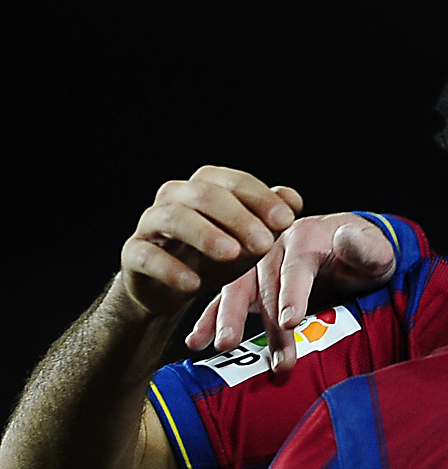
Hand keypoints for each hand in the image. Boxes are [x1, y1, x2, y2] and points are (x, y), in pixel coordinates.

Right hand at [118, 168, 301, 320]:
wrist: (173, 287)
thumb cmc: (214, 256)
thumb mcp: (248, 239)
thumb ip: (270, 218)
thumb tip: (292, 198)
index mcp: (204, 187)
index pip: (233, 181)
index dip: (260, 198)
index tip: (286, 220)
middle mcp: (175, 198)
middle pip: (204, 195)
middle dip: (238, 217)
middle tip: (264, 242)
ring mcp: (151, 224)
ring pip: (173, 218)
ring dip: (205, 235)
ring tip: (232, 254)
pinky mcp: (134, 253)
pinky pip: (147, 255)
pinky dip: (170, 268)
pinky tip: (193, 284)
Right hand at [188, 214, 395, 372]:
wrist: (352, 250)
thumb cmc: (366, 255)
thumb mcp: (377, 249)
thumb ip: (366, 247)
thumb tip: (346, 237)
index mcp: (305, 235)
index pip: (297, 267)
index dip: (293, 294)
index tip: (290, 321)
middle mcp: (274, 245)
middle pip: (265, 285)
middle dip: (267, 324)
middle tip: (272, 357)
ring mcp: (257, 264)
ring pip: (238, 291)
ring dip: (228, 320)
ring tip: (222, 347)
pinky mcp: (248, 282)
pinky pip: (226, 300)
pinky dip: (209, 319)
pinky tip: (196, 341)